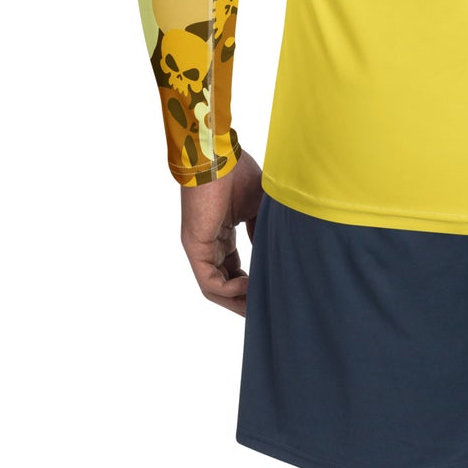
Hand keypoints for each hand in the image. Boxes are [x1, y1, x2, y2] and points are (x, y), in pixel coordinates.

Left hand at [178, 148, 265, 316]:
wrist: (218, 157)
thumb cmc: (237, 173)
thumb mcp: (259, 206)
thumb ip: (263, 230)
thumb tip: (272, 253)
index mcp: (222, 233)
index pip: (234, 268)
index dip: (251, 284)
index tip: (269, 291)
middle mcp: (208, 244)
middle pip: (224, 284)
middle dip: (244, 300)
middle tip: (265, 310)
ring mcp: (200, 247)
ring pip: (216, 288)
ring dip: (237, 301)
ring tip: (259, 307)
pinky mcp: (195, 248)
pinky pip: (209, 282)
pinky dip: (230, 290)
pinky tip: (250, 287)